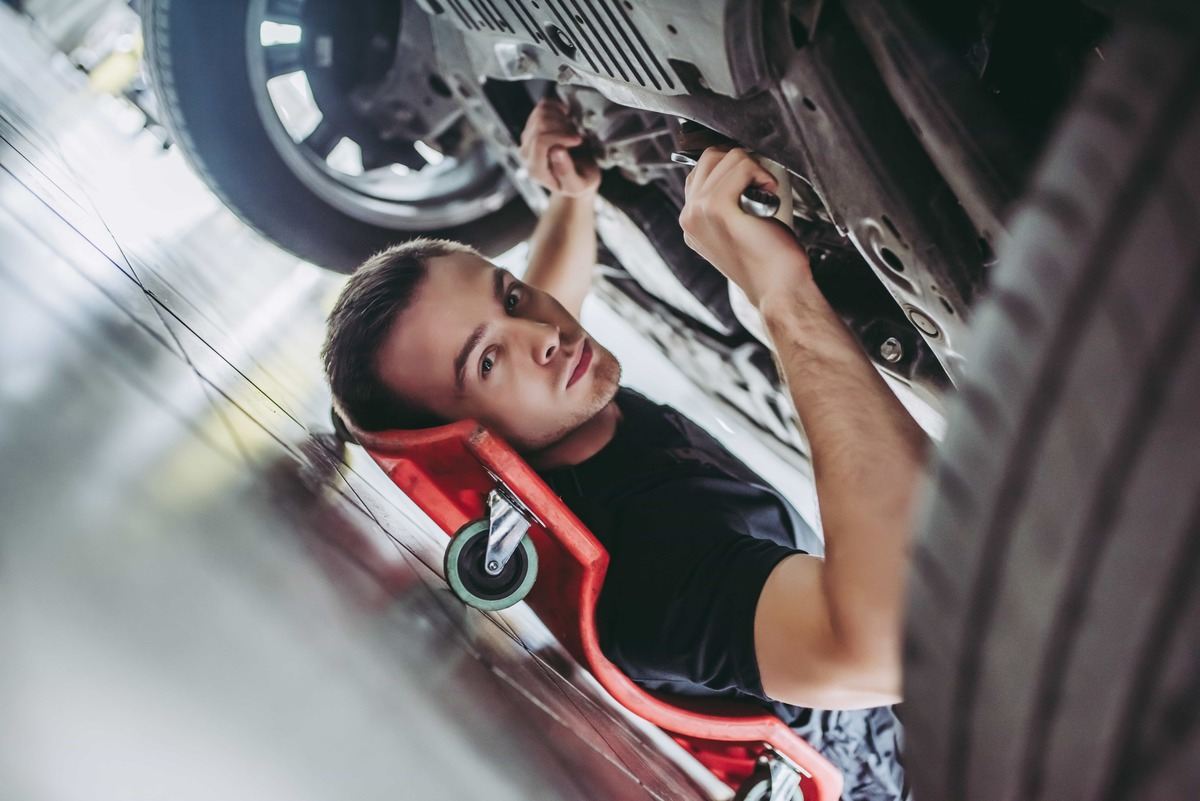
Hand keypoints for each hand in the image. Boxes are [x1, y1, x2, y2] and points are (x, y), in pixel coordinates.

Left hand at [519, 98, 599, 196]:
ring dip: (562, 119)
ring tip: (573, 133)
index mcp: (536, 169)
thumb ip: (566, 172)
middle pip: (540, 124)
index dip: (560, 136)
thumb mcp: (577, 185)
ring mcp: (528, 137)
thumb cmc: (578, 182)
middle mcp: (527, 153)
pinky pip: (543, 106)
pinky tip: (567, 121)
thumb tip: (557, 150)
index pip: (540, 142)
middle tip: (577, 138)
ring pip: (541, 113)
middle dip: (564, 127)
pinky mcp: (533, 125)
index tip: (578, 140)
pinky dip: (559, 109)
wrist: (576, 177)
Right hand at [679, 147, 810, 307]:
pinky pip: (742, 167)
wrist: (778, 290)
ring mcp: (699, 212)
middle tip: (761, 186)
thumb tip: (741, 170)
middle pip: (710, 158)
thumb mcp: (738, 230)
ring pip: (726, 157)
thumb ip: (728, 204)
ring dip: (754, 169)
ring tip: (766, 193)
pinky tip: (770, 193)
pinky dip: (761, 174)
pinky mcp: (717, 208)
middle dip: (741, 163)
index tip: (753, 184)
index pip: (701, 172)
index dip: (732, 169)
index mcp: (691, 223)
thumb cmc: (768, 263)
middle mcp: (689, 217)